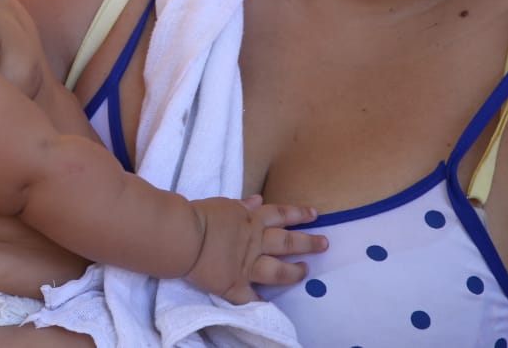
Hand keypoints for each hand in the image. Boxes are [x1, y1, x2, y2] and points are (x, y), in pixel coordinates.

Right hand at [183, 195, 325, 304]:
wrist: (183, 237)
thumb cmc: (198, 215)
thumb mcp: (223, 204)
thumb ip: (242, 205)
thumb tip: (259, 199)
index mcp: (251, 220)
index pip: (280, 214)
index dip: (298, 213)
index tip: (314, 214)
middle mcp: (255, 242)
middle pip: (287, 242)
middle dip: (308, 243)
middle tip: (325, 244)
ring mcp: (248, 265)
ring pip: (278, 271)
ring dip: (294, 272)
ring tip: (306, 272)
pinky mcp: (235, 285)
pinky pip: (251, 298)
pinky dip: (260, 303)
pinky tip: (269, 307)